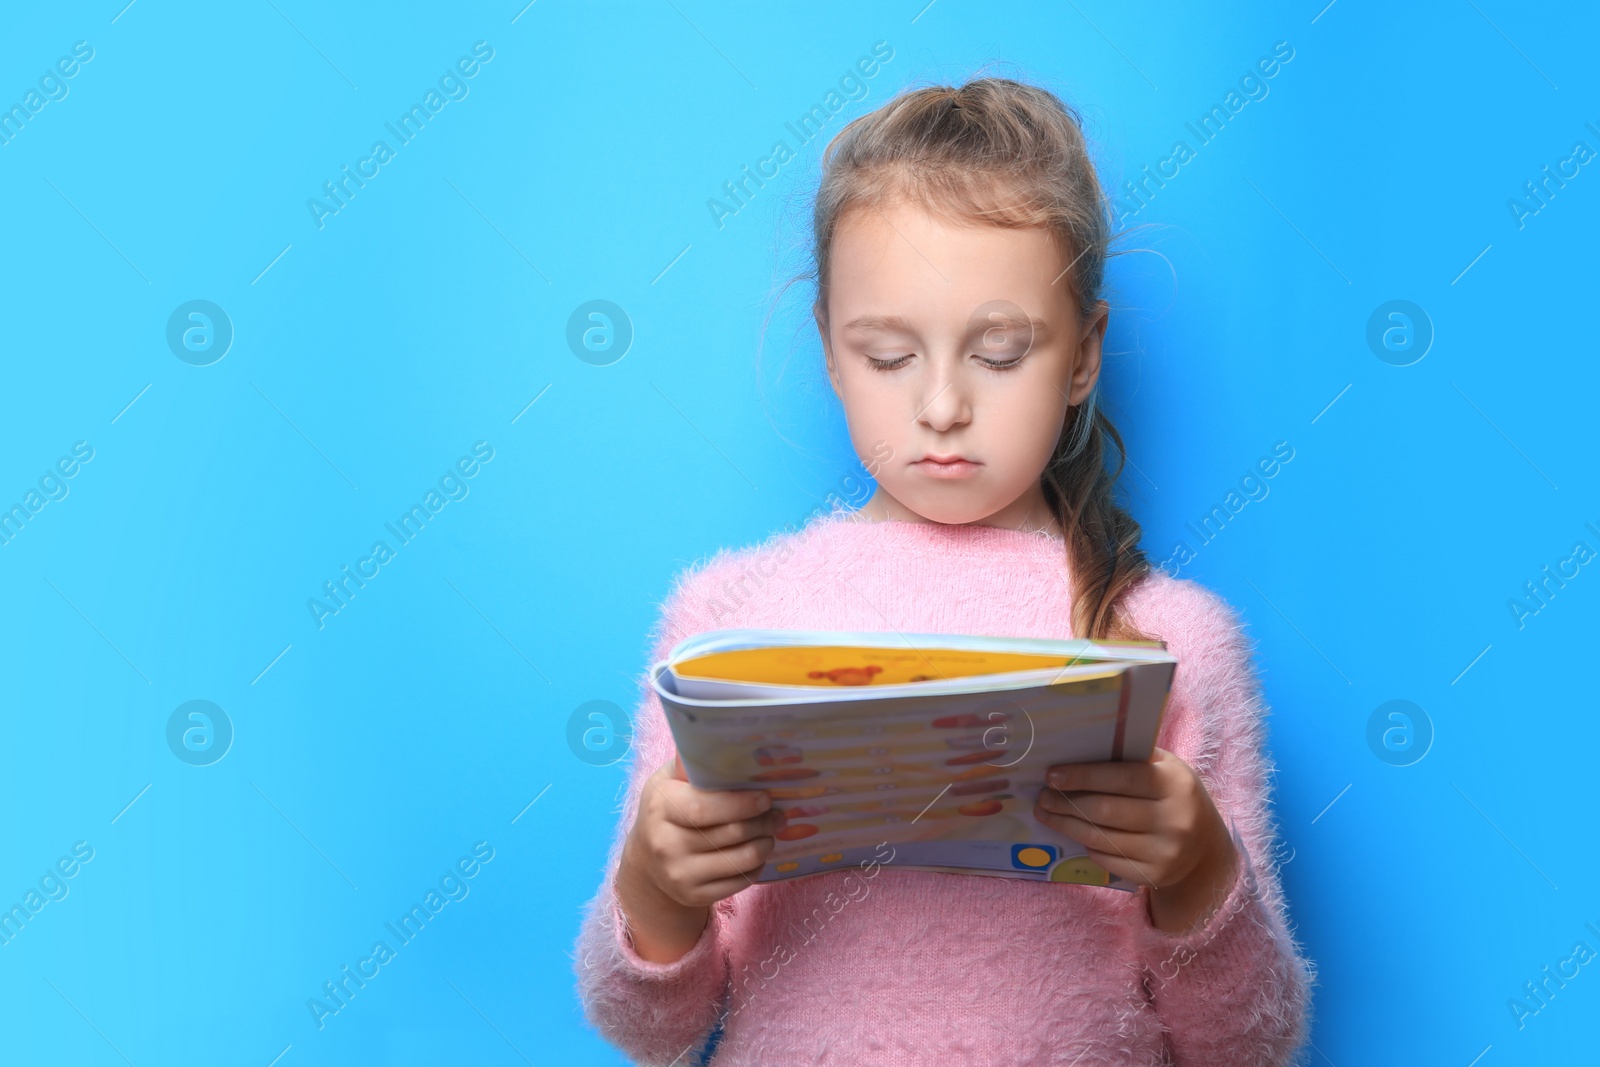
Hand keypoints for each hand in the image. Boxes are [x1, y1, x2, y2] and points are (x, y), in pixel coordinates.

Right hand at [614, 754, 777, 961]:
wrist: (647, 862)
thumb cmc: (667, 810)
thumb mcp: (669, 780)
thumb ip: (691, 763)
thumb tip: (718, 736)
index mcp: (660, 806)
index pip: (705, 807)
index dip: (741, 803)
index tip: (766, 797)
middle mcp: (665, 844)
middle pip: (731, 833)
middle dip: (763, 822)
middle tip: (779, 813)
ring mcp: (679, 874)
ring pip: (741, 859)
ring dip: (765, 843)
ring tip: (770, 831)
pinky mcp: (694, 896)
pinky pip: (741, 881)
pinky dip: (756, 866)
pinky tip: (756, 852)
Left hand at [1033, 747, 1238, 933]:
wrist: (1206, 848)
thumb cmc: (1174, 796)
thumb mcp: (1165, 769)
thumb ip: (1131, 759)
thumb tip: (1077, 751)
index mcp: (1174, 783)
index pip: (1121, 777)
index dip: (1083, 776)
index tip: (1052, 775)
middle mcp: (1173, 819)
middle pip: (1105, 811)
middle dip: (1066, 803)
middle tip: (1042, 796)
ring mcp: (1165, 852)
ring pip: (1101, 838)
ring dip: (1066, 825)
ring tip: (1046, 813)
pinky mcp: (1154, 876)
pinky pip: (1107, 859)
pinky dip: (1087, 845)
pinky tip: (1075, 833)